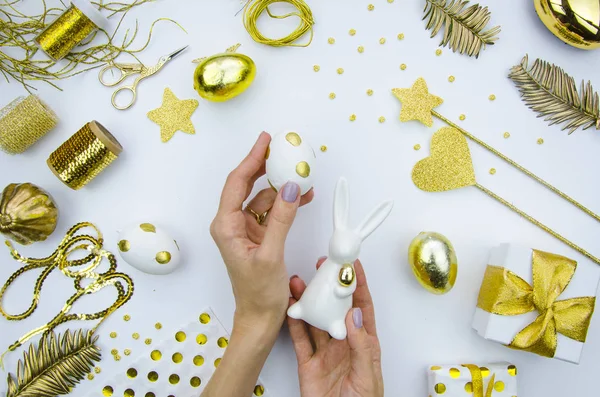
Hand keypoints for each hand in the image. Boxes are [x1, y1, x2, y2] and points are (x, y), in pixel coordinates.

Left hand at [210, 132, 313, 330]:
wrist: (260, 317)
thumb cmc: (258, 293)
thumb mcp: (271, 253)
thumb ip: (282, 219)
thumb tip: (291, 188)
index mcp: (225, 225)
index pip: (237, 183)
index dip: (251, 159)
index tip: (264, 142)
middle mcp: (232, 224)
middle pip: (247, 185)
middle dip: (264, 167)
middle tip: (281, 149)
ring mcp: (245, 229)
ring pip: (263, 198)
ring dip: (282, 188)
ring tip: (302, 177)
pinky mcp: (258, 236)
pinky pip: (272, 212)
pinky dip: (286, 204)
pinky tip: (302, 197)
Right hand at [288, 258, 383, 396]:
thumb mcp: (367, 375)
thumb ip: (361, 346)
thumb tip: (354, 316)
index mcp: (363, 344)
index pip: (361, 308)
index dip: (358, 285)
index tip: (353, 266)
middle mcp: (344, 344)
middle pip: (335, 308)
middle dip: (328, 287)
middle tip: (321, 268)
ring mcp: (325, 352)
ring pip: (315, 319)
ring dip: (307, 300)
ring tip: (298, 283)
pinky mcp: (307, 363)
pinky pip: (299, 338)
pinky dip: (293, 322)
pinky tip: (290, 308)